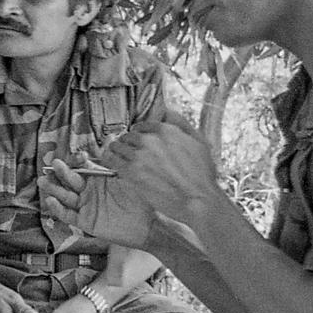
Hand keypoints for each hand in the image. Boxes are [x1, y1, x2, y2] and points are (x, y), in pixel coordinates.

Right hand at [43, 158, 156, 248]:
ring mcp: (86, 206)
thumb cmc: (141, 200)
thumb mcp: (128, 178)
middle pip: (69, 180)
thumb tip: (111, 139)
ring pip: (65, 196)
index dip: (78, 161)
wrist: (149, 224)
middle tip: (54, 164)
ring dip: (53, 189)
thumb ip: (116, 161)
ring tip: (43, 181)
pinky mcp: (85, 221)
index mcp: (97, 179)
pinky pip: (68, 215)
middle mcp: (89, 191)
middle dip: (60, 172)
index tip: (80, 156)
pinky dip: (58, 209)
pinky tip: (51, 201)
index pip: (82, 167)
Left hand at [96, 121, 223, 233]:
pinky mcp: (131, 172)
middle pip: (129, 135)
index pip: (143, 125)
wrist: (198, 199)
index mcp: (167, 131)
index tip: (137, 137)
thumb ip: (182, 125)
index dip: (139, 132)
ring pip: (118, 146)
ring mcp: (139, 156)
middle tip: (126, 147)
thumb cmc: (202, 175)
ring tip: (116, 154)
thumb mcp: (200, 142)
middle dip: (127, 141)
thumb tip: (167, 113)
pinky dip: (110, 160)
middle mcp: (151, 141)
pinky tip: (111, 162)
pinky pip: (113, 161)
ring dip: (116, 150)